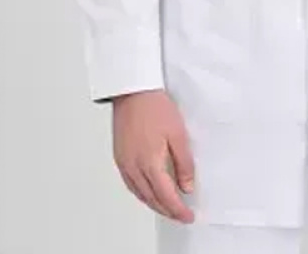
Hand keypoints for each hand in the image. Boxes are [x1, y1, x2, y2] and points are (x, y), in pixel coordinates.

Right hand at [111, 89, 195, 222]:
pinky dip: (142, 193)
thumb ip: (184, 163)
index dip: (178, 210)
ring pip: (140, 194)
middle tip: (180, 215)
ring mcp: (124, 163)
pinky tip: (148, 191)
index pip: (166, 196)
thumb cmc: (154, 106)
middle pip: (152, 199)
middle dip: (167, 210)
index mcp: (149, 163)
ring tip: (168, 207)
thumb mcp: (178, 134)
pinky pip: (130, 184)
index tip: (188, 216)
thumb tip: (187, 185)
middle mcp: (134, 167)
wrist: (133, 91)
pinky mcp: (119, 157)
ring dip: (154, 204)